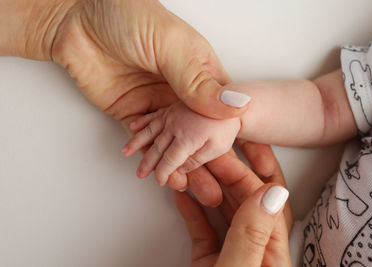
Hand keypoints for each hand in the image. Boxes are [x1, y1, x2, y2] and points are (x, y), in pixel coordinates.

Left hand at [1, 0, 248, 206]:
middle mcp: (180, 88)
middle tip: (223, 182)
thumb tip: (235, 104)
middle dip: (211, 156)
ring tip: (195, 186)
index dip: (235, 130)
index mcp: (199, 68)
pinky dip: (156, 157)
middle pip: (201, 128)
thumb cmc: (126, 15)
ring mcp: (156, 102)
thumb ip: (198, 81)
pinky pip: (146, 139)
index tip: (250, 158)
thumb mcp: (171, 46)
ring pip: (175, 139)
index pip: (224, 104)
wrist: (74, 21)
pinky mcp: (132, 113)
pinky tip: (166, 173)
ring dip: (184, 163)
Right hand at [122, 102, 240, 185]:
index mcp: (186, 139)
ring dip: (137, 142)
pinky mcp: (173, 104)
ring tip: (126, 152)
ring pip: (150, 131)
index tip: (159, 180)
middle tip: (141, 173)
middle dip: (147, 162)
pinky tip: (135, 125)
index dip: (162, 173)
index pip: (169, 161)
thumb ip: (197, 159)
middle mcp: (175, 126)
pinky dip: (143, 120)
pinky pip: (154, 113)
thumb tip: (182, 169)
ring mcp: (172, 113)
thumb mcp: (218, 147)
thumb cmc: (228, 123)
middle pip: (157, 148)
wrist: (235, 98)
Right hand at [175, 144, 292, 266]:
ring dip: (206, 189)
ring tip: (191, 171)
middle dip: (222, 175)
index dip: (243, 174)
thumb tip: (271, 193)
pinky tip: (183, 197)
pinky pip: (201, 232)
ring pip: (222, 213)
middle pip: (242, 202)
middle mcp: (253, 252)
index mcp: (272, 256)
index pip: (263, 202)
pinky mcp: (207, 264)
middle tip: (206, 155)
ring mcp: (230, 257)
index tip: (225, 155)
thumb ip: (251, 234)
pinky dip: (192, 213)